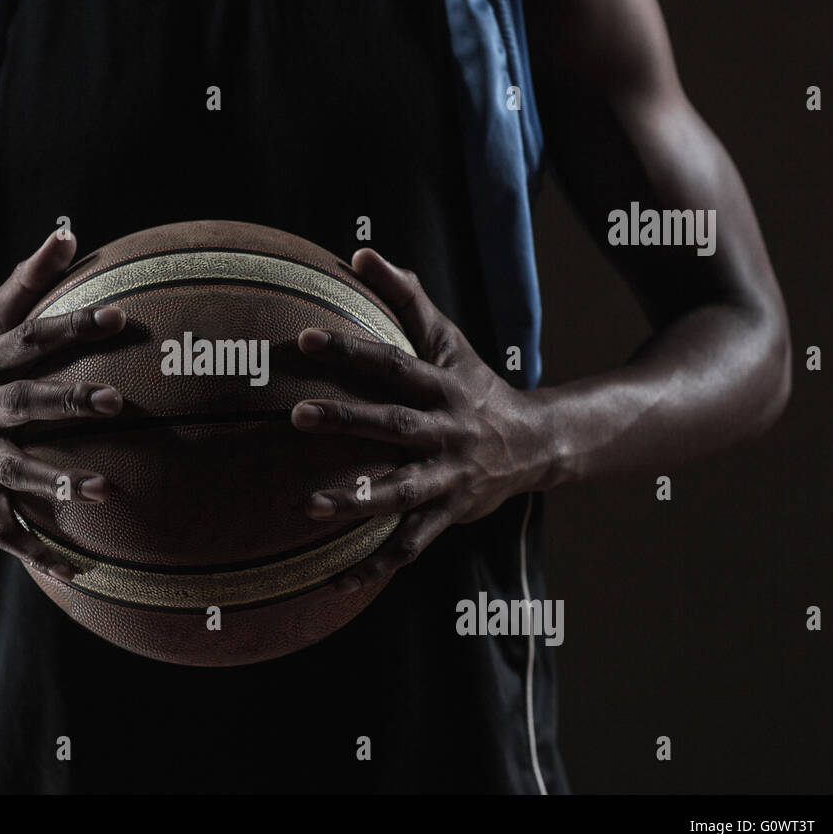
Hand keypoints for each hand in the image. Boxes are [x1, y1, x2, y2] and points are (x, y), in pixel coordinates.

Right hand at [0, 230, 125, 582]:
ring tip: (105, 490)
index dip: (70, 327)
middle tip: (116, 401)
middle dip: (66, 402)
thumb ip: (27, 283)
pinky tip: (75, 567)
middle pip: (22, 403)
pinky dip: (36, 550)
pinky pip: (3, 528)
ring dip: (55, 481)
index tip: (118, 317)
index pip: (29, 339)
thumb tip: (69, 232)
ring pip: (11, 471)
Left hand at [290, 248, 548, 593]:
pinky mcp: (447, 516)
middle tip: (295, 415)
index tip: (304, 336)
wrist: (537, 446)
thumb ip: (406, 297)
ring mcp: (448, 478)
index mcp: (443, 386)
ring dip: (357, 499)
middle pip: (393, 425)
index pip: (392, 362)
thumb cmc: (474, 384)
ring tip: (308, 506)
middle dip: (346, 421)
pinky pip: (408, 545)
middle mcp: (446, 431)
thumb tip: (361, 252)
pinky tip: (333, 581)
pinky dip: (374, 565)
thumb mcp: (447, 340)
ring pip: (402, 492)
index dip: (352, 349)